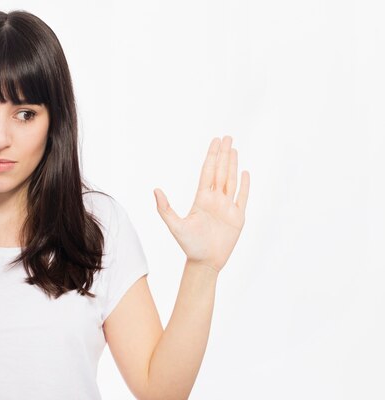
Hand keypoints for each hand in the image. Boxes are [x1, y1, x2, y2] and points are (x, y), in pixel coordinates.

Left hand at [154, 135, 249, 272]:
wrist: (204, 262)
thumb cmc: (188, 246)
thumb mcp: (174, 225)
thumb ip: (165, 208)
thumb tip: (155, 190)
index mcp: (201, 199)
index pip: (208, 172)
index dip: (212, 156)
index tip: (215, 141)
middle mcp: (215, 200)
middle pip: (221, 172)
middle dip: (224, 154)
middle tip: (227, 137)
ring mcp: (227, 208)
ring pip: (231, 181)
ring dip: (233, 165)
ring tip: (234, 149)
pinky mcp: (237, 217)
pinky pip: (242, 198)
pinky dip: (244, 185)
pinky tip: (245, 172)